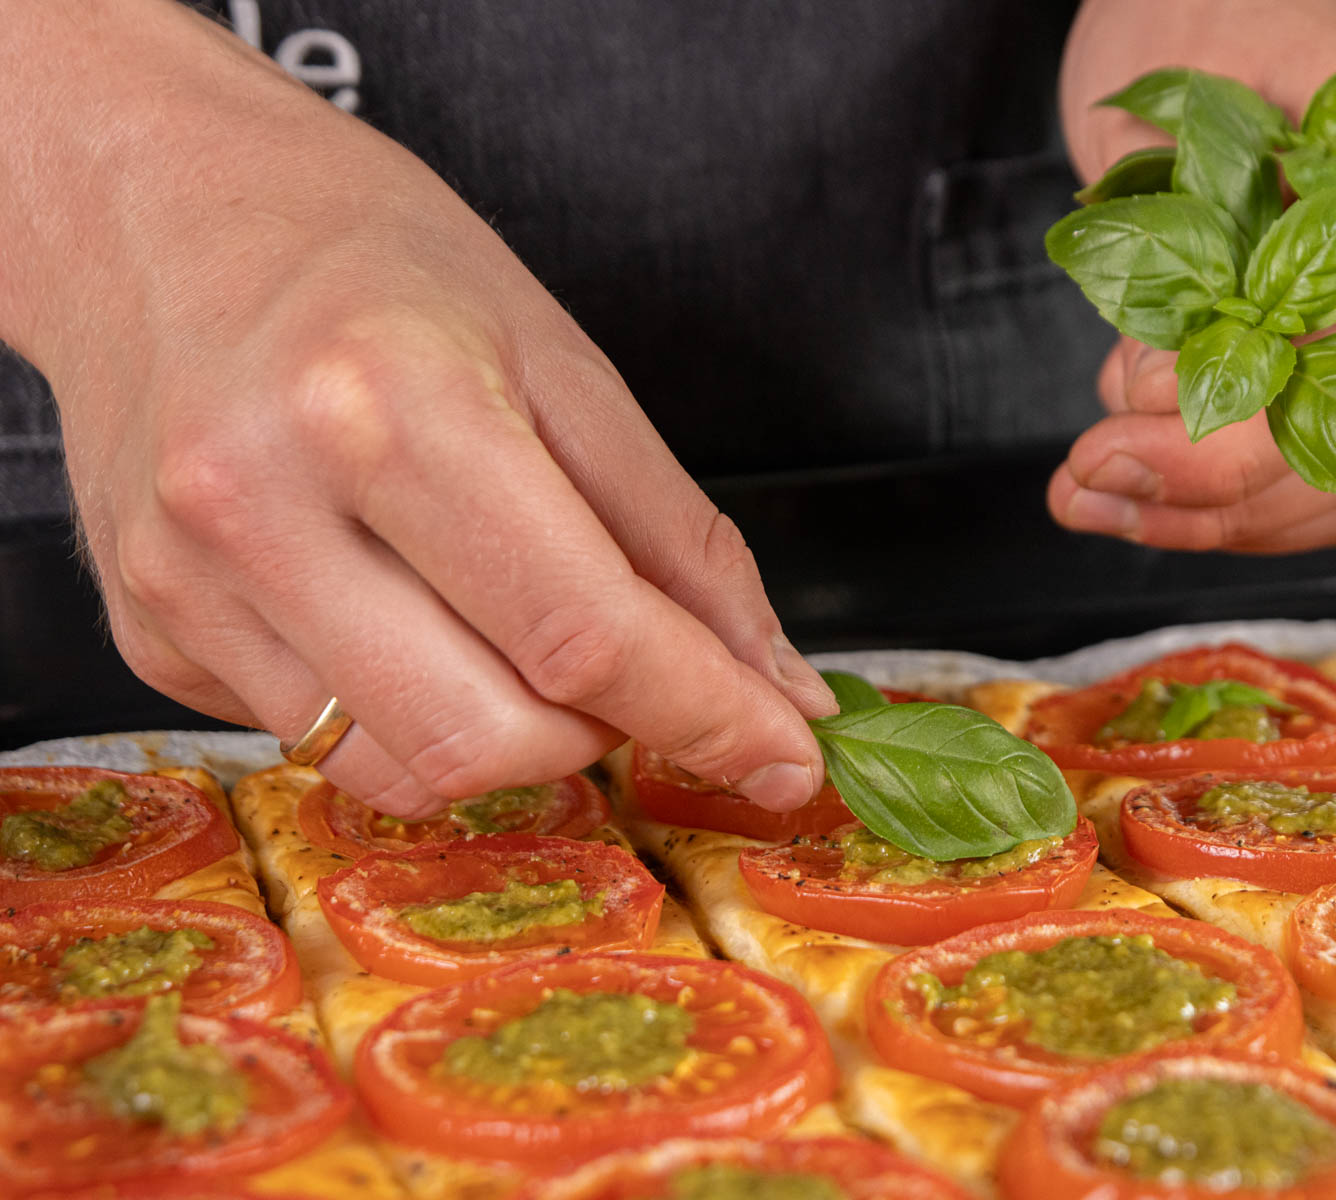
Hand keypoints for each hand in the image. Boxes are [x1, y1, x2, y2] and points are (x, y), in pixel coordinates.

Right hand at [0, 0, 835, 816]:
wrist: (161, 208)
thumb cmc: (370, 259)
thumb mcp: (561, 360)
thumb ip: (679, 542)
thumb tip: (775, 688)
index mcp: (387, 407)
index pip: (582, 632)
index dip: (708, 715)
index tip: (785, 755)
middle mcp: (262, 506)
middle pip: (491, 737)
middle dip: (603, 733)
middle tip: (629, 663)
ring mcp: (189, 585)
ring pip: (407, 771)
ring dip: (511, 738)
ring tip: (514, 631)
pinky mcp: (153, 637)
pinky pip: (325, 743)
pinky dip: (413, 713)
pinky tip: (408, 618)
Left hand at [1050, 0, 1335, 552]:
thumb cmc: (1205, 14)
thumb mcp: (1173, 105)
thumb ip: (1174, 247)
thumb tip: (1159, 385)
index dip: (1231, 443)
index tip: (1113, 445)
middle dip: (1211, 498)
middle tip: (1083, 485)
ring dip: (1213, 519)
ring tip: (1091, 493)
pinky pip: (1319, 474)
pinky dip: (1227, 502)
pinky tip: (1135, 484)